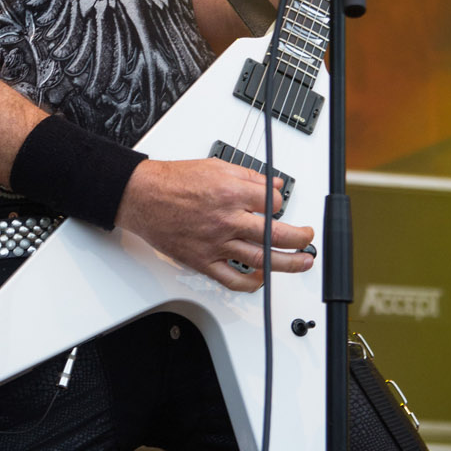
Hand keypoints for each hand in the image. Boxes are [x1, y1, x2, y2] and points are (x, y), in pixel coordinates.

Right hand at [114, 157, 314, 291]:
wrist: (142, 196)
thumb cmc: (174, 181)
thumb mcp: (216, 166)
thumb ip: (249, 177)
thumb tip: (273, 186)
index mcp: (231, 193)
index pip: (273, 204)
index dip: (281, 204)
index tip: (279, 206)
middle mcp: (227, 220)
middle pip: (275, 234)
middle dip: (300, 238)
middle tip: (308, 238)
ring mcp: (216, 244)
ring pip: (261, 259)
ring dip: (288, 263)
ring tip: (303, 262)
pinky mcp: (203, 261)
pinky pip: (232, 279)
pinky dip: (252, 283)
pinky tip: (263, 280)